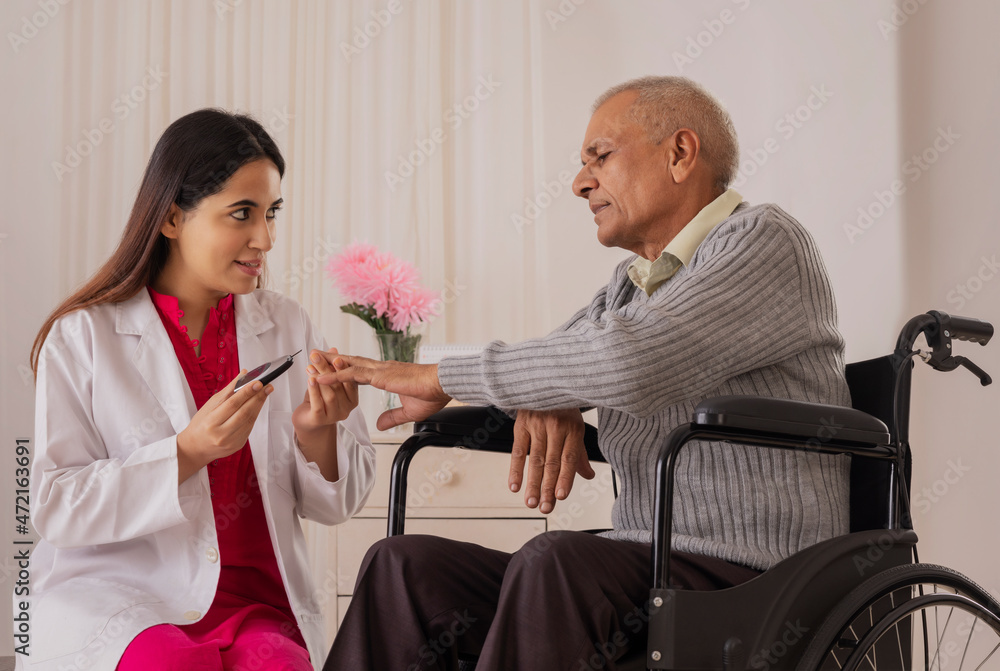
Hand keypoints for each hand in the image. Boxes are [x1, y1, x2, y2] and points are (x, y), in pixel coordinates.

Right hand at [176, 370, 271, 482]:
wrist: (196, 448)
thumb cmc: (201, 424)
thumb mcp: (209, 405)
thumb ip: (228, 391)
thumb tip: (243, 375)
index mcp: (211, 422)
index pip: (233, 404)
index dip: (247, 392)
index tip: (258, 382)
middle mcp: (222, 434)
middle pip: (245, 412)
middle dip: (258, 397)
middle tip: (266, 386)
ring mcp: (231, 442)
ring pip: (250, 420)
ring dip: (259, 404)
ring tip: (265, 393)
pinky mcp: (238, 445)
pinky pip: (250, 427)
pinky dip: (255, 414)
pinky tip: (257, 405)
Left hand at [292, 348, 358, 435]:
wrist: (308, 421)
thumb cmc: (319, 400)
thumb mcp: (326, 382)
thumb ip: (330, 367)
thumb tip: (333, 349)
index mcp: (352, 399)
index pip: (350, 381)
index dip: (343, 369)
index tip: (336, 357)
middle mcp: (346, 408)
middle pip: (339, 385)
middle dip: (327, 368)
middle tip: (317, 356)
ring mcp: (334, 415)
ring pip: (330, 394)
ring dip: (320, 377)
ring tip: (311, 366)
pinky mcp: (320, 420)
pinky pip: (318, 403)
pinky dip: (314, 390)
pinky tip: (310, 379)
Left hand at [314, 353, 450, 429]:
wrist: (441, 385)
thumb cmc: (432, 395)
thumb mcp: (408, 411)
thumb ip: (392, 416)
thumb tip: (380, 424)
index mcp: (388, 375)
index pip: (361, 371)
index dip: (346, 370)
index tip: (334, 368)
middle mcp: (381, 369)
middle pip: (350, 363)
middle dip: (332, 360)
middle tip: (316, 356)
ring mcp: (379, 370)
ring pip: (346, 366)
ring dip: (327, 364)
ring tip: (311, 361)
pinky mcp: (379, 375)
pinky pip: (351, 375)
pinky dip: (334, 376)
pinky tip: (321, 377)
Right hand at [509, 408, 594, 513]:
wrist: (546, 383)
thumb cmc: (563, 408)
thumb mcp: (576, 427)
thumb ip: (579, 454)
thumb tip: (588, 476)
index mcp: (573, 429)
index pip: (569, 458)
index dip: (565, 478)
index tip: (560, 496)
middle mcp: (555, 428)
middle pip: (551, 462)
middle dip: (547, 487)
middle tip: (545, 507)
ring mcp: (537, 426)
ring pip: (534, 460)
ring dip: (531, 483)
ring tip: (531, 502)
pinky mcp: (521, 425)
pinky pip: (517, 450)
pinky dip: (515, 469)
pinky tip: (514, 485)